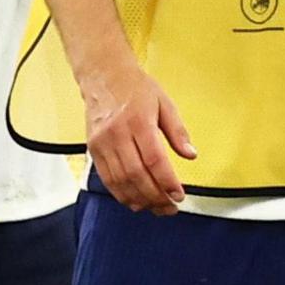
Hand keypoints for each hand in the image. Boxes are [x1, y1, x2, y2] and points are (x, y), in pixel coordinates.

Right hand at [80, 60, 196, 214]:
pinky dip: (119, 192)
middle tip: (170, 207)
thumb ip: (178, 132)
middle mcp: (117, 134)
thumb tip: (191, 155)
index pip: (154, 160)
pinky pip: (105, 177)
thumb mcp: (166, 104)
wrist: (104, 77)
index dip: (166, 182)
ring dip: (137, 198)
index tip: (179, 194)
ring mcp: (102, 142)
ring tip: (154, 208)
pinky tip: (133, 200)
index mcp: (139, 122)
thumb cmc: (137, 88)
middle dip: (154, 196)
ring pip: (119, 180)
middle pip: (136, 174)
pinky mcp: (92, 148)